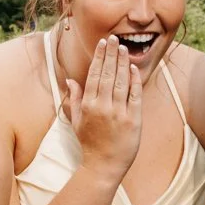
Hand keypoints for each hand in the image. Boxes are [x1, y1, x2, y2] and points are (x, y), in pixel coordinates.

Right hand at [67, 36, 144, 180]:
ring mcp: (118, 113)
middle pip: (108, 74)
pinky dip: (135, 80)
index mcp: (87, 105)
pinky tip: (134, 68)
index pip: (94, 75)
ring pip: (121, 82)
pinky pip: (135, 95)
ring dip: (122, 62)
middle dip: (111, 54)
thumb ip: (73, 99)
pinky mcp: (133, 119)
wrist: (103, 166)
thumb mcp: (75, 122)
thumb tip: (70, 80)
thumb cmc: (89, 144)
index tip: (102, 43)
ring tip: (124, 48)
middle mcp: (102, 106)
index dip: (99, 57)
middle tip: (114, 38)